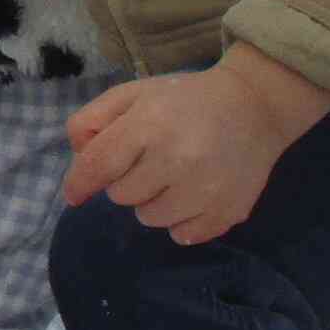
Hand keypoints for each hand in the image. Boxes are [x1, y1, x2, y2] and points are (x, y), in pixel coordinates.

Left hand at [59, 47, 329, 242]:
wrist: (254, 107)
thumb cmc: (185, 99)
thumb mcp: (134, 94)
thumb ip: (95, 120)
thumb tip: (78, 156)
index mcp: (150, 124)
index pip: (98, 165)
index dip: (79, 184)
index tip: (74, 195)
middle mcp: (177, 159)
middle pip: (121, 196)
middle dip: (127, 180)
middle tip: (151, 161)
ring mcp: (205, 190)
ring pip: (149, 218)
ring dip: (152, 202)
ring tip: (174, 175)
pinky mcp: (226, 212)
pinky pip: (181, 235)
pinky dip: (181, 220)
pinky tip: (193, 194)